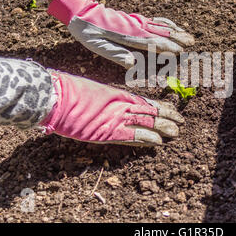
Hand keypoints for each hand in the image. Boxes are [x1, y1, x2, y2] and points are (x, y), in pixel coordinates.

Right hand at [39, 71, 183, 145]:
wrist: (54, 96)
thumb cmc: (68, 92)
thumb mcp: (94, 94)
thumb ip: (108, 103)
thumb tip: (115, 108)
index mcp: (117, 95)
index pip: (145, 102)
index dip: (160, 107)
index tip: (172, 110)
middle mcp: (120, 105)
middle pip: (150, 111)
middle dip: (167, 117)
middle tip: (181, 122)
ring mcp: (115, 118)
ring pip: (146, 122)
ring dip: (162, 128)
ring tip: (176, 132)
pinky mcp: (107, 131)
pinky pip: (131, 136)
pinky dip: (145, 139)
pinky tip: (158, 142)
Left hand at [48, 0, 194, 67]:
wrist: (80, 10)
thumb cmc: (87, 31)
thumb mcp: (97, 46)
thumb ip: (116, 54)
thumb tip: (134, 64)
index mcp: (128, 35)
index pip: (152, 42)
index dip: (167, 48)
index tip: (180, 53)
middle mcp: (135, 26)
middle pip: (160, 33)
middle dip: (177, 39)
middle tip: (192, 44)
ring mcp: (136, 21)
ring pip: (160, 26)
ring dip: (175, 31)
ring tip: (188, 35)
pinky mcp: (134, 19)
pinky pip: (154, 21)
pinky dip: (166, 24)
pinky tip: (171, 26)